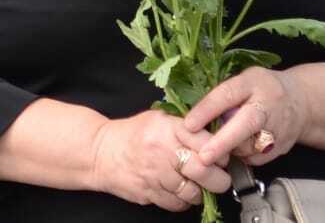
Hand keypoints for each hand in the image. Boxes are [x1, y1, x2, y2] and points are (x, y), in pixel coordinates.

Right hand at [88, 110, 230, 211]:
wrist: (101, 152)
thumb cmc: (132, 134)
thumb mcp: (159, 119)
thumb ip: (185, 126)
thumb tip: (216, 135)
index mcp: (169, 128)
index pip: (207, 141)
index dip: (221, 151)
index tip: (223, 156)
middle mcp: (163, 151)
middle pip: (204, 170)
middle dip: (219, 179)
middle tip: (220, 178)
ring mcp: (156, 174)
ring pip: (193, 192)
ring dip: (201, 192)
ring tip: (199, 186)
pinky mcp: (149, 193)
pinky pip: (176, 204)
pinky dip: (183, 202)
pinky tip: (181, 192)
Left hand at [186, 67, 308, 168]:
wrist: (301, 101)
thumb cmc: (262, 88)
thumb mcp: (244, 80)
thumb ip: (225, 95)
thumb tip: (194, 117)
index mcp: (253, 82)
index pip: (227, 95)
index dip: (207, 110)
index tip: (188, 124)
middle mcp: (267, 104)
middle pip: (245, 124)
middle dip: (223, 142)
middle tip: (204, 157)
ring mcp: (278, 127)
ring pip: (249, 146)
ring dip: (230, 149)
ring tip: (222, 142)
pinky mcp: (282, 146)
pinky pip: (256, 158)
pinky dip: (243, 155)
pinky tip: (241, 145)